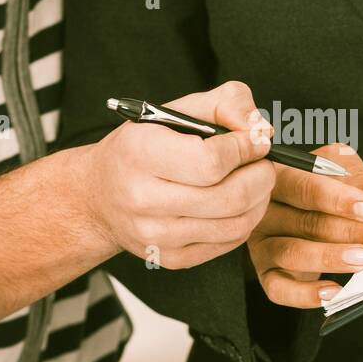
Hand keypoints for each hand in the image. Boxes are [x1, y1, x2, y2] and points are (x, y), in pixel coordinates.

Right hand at [83, 81, 276, 268]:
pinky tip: (238, 204)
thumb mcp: (175, 109)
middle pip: (230, 197)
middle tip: (264, 163)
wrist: (98, 196)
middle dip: (261, 176)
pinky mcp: (170, 258)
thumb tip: (260, 129)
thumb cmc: (141, 148)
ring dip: (259, 200)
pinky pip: (227, 243)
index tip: (257, 141)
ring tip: (256, 182)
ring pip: (235, 224)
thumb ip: (225, 103)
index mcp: (141, 154)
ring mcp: (156, 235)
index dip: (246, 149)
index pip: (212, 161)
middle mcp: (143, 199)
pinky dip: (244, 222)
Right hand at [248, 144, 362, 307]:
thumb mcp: (340, 167)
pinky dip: (306, 294)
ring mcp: (262, 243)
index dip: (339, 200)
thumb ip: (356, 177)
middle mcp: (263, 210)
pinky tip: (334, 291)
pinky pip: (279, 289)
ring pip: (292, 254)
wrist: (301, 207)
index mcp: (278, 177)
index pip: (304, 187)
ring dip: (332, 258)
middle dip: (349, 231)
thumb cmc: (321, 183)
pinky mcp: (266, 272)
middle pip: (304, 222)